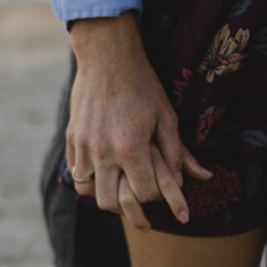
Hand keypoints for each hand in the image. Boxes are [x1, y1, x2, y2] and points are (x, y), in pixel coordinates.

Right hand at [67, 14, 209, 230]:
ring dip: (102, 192)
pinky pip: (75, 172)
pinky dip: (88, 177)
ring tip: (116, 187)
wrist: (108, 58)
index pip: (143, 194)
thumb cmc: (143, 86)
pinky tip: (100, 171)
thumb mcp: (167, 117)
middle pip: (110, 202)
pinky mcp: (72, 139)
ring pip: (86, 190)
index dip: (154, 197)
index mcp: (131, 149)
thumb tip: (194, 178)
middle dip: (125, 207)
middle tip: (135, 202)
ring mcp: (84, 147)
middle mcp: (104, 152)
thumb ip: (178, 151)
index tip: (159, 190)